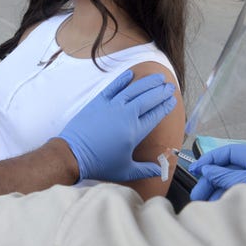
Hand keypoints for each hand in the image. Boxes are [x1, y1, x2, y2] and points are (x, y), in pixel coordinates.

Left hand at [57, 70, 176, 181]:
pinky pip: (112, 87)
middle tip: (170, 86)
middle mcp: (125, 115)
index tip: (172, 99)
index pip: (155, 115)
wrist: (72, 154)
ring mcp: (110, 107)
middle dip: (160, 92)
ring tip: (158, 77)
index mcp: (135, 132)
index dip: (165, 106)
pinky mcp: (97, 102)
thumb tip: (161, 171)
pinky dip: (121, 80)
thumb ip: (146, 169)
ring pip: (133, 90)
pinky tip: (130, 74)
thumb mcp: (126, 170)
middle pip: (147, 99)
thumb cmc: (99, 163)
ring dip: (146, 83)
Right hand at [189, 144, 245, 200]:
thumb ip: (228, 176)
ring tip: (207, 205)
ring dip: (220, 193)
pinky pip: (243, 194)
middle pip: (229, 170)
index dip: (208, 160)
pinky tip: (222, 207)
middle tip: (197, 195)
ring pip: (234, 184)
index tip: (194, 170)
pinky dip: (231, 200)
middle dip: (211, 181)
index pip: (227, 154)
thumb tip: (206, 172)